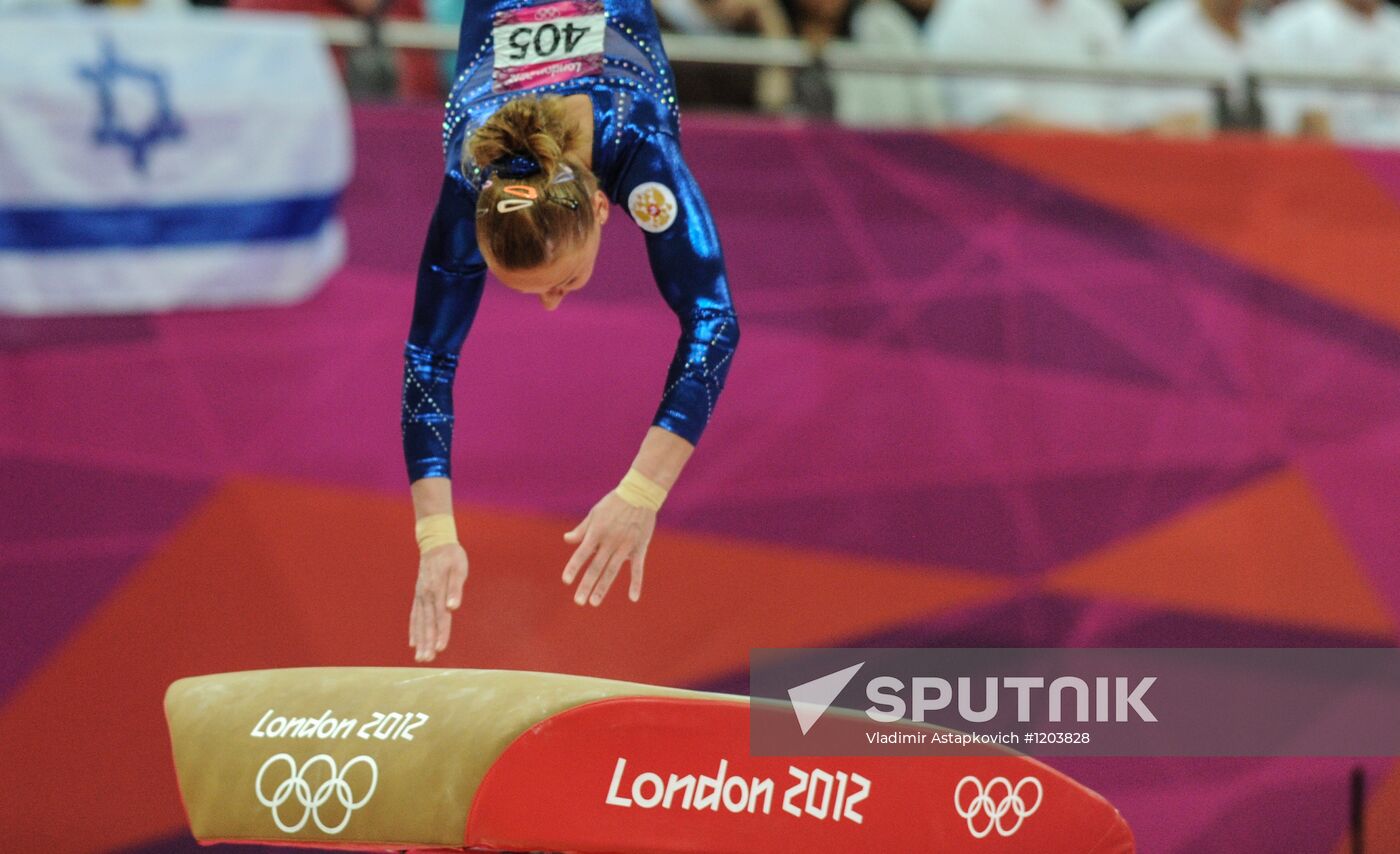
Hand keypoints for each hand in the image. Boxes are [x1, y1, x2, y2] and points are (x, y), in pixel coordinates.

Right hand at [409, 542, 467, 661]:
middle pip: (427, 622)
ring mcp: (420, 596)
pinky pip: (414, 616)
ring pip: (419, 622)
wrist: (435, 543)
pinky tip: (413, 642)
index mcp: (437, 590)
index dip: (440, 632)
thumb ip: (455, 588)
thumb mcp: (459, 568)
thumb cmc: (451, 556)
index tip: (440, 648)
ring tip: (420, 657)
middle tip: (426, 659)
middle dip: (427, 642)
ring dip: (420, 640)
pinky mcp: (418, 595)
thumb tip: (453, 606)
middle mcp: (426, 595)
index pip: (440, 616)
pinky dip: (414, 630)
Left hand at [562, 491, 654, 605]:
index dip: (573, 567)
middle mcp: (610, 542)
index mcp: (597, 533)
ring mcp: (625, 546)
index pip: (582, 554)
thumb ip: (581, 529)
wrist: (640, 494)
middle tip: (579, 601)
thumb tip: (567, 539)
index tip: (566, 581)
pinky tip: (633, 598)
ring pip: (612, 570)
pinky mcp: (639, 548)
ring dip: (603, 587)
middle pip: (596, 567)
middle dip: (587, 585)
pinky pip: (638, 569)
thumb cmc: (614, 503)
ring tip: (594, 602)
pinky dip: (636, 583)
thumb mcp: (594, 513)